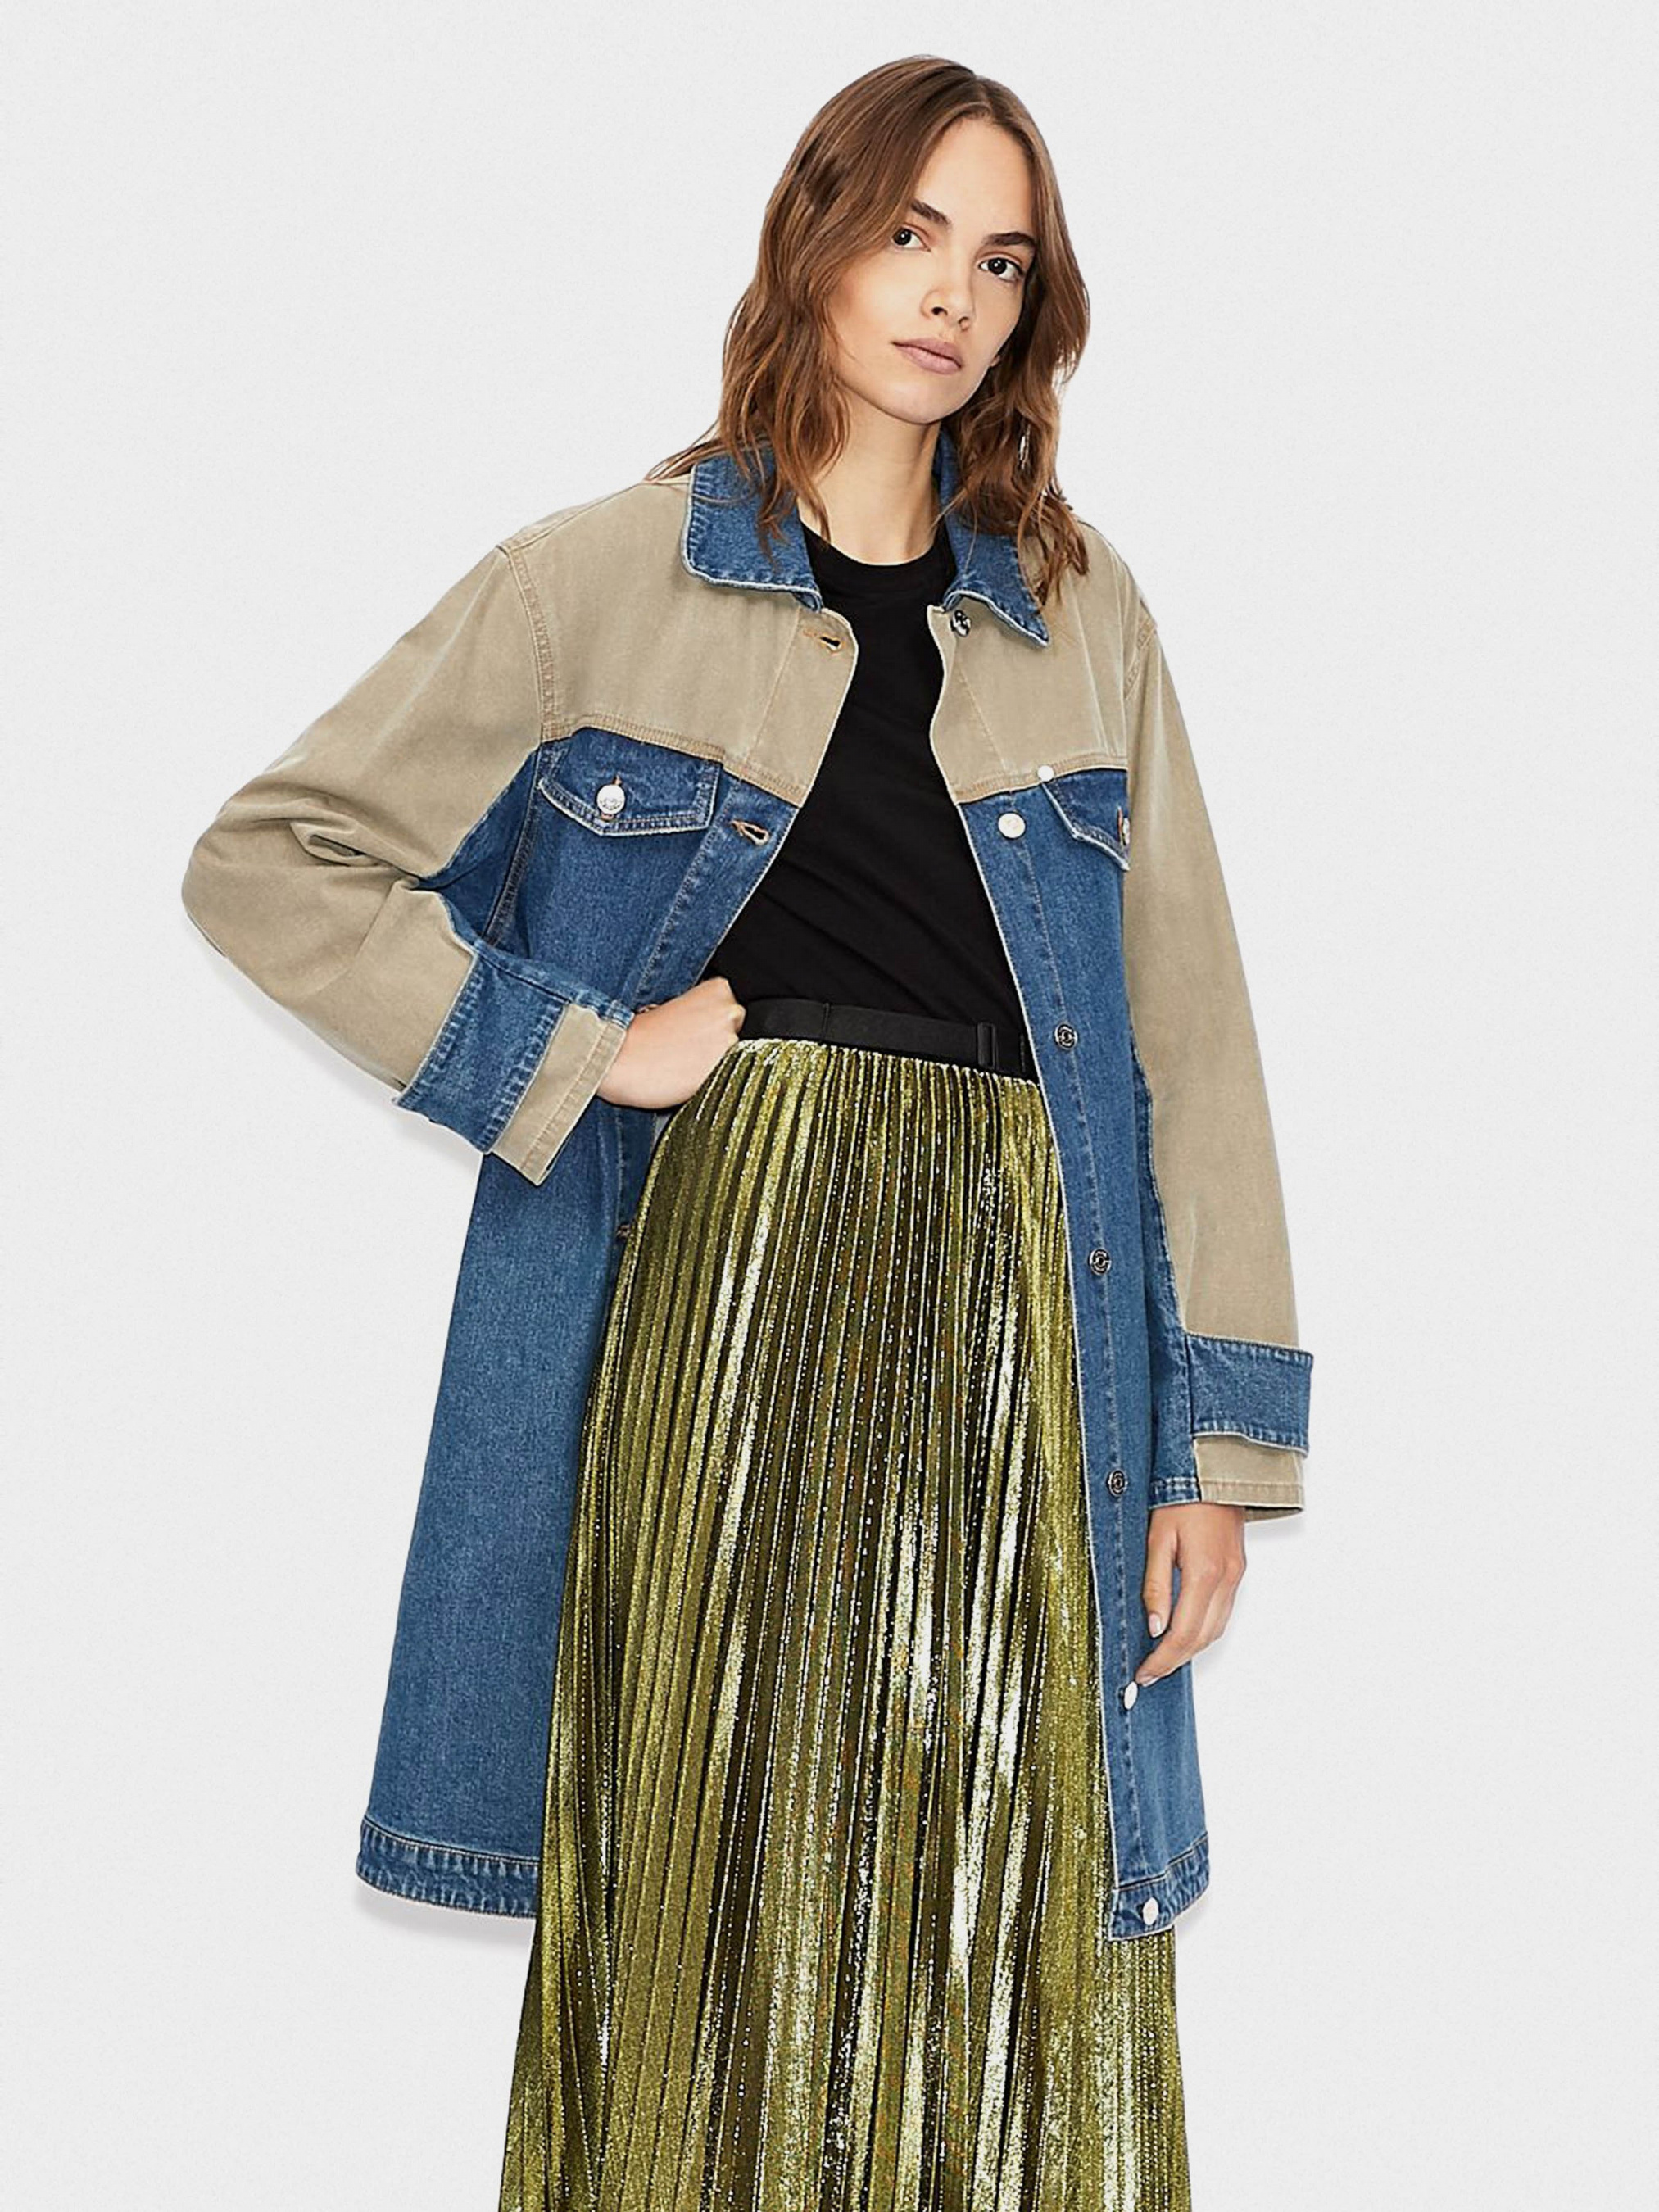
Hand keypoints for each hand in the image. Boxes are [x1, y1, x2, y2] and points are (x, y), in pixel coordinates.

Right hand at [597, 974, 745, 1109]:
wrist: (614, 1057)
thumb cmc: (634, 1034)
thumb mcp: (670, 1007)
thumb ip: (700, 1011)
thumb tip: (709, 1025)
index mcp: (718, 989)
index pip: (729, 1007)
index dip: (708, 1021)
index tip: (689, 1028)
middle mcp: (729, 1013)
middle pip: (734, 1031)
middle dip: (713, 1040)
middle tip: (683, 1046)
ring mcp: (728, 1043)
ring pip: (730, 1056)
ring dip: (710, 1061)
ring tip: (679, 1062)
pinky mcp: (721, 1072)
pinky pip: (721, 1078)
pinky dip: (706, 1079)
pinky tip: (682, 1075)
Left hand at [1135, 1502, 1245, 1686]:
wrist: (1215, 1470)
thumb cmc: (1182, 1498)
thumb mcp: (1158, 1539)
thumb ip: (1156, 1585)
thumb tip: (1154, 1627)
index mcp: (1204, 1573)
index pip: (1183, 1634)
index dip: (1162, 1659)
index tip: (1143, 1673)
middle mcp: (1226, 1580)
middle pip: (1202, 1638)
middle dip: (1175, 1660)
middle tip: (1149, 1672)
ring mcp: (1236, 1576)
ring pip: (1216, 1629)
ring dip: (1190, 1648)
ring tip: (1163, 1657)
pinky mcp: (1238, 1571)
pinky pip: (1223, 1613)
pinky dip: (1203, 1629)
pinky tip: (1185, 1630)